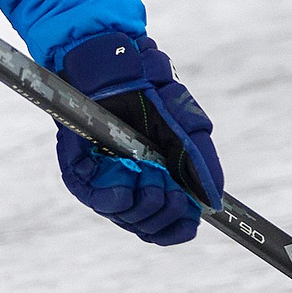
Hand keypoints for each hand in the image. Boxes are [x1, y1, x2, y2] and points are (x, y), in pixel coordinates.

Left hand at [53, 30, 221, 245]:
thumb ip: (201, 164)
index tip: (191, 222)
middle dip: (166, 211)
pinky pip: (97, 200)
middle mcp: (128, 184)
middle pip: (146, 227)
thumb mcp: (187, 128)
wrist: (118, 63)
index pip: (163, 225)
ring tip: (152, 171)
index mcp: (154, 179)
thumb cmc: (152, 91)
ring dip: (147, 201)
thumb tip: (212, 203)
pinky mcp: (79, 172)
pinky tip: (131, 178)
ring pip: (125, 217)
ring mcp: (102, 180)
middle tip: (171, 184)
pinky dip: (118, 195)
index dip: (177, 229)